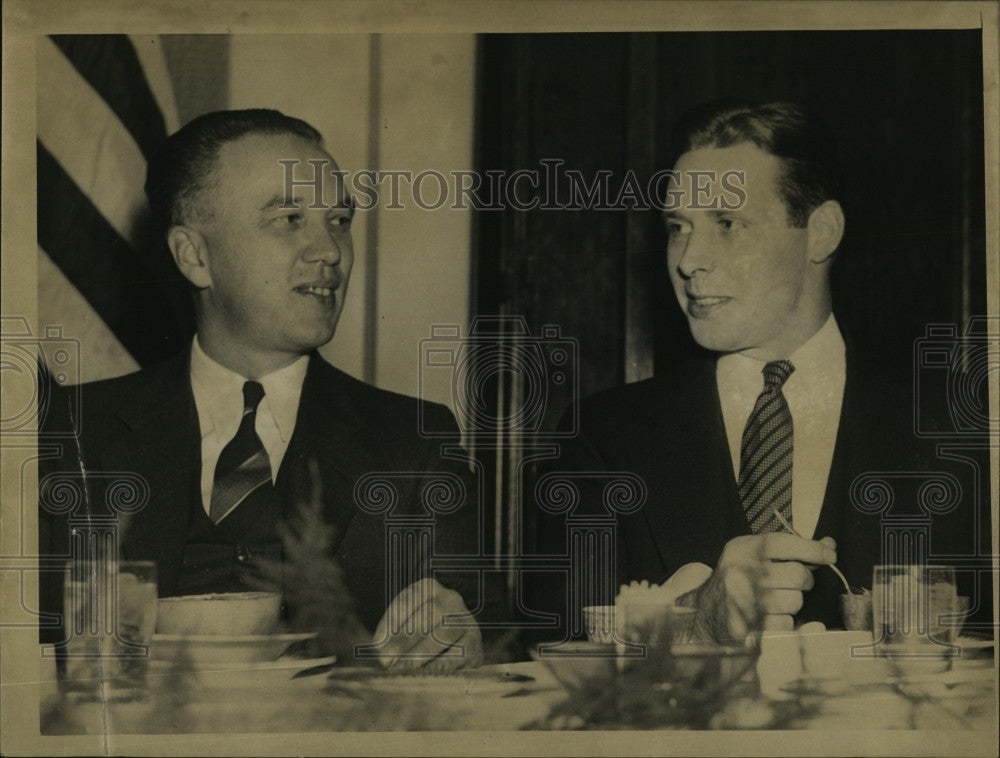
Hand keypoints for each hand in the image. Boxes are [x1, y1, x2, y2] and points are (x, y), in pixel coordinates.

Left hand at [374, 578, 482, 670]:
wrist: (457, 642)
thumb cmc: (423, 630)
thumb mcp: (405, 622)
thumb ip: (390, 631)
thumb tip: (379, 646)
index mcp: (429, 588)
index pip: (408, 601)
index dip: (392, 623)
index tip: (378, 646)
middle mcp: (450, 599)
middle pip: (427, 617)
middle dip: (404, 641)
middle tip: (387, 660)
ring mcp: (466, 619)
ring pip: (443, 634)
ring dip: (421, 654)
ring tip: (404, 668)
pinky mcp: (475, 642)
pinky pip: (458, 653)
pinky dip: (440, 665)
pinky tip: (426, 674)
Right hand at [686, 533, 836, 641]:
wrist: (704, 614)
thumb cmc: (737, 581)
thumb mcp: (755, 556)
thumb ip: (791, 550)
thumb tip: (829, 545)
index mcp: (742, 549)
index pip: (783, 543)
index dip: (812, 549)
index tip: (829, 555)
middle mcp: (740, 572)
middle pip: (797, 575)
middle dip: (804, 581)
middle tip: (795, 583)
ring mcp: (742, 600)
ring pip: (795, 601)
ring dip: (793, 603)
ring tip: (777, 601)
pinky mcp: (747, 627)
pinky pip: (786, 624)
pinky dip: (784, 622)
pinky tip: (769, 617)